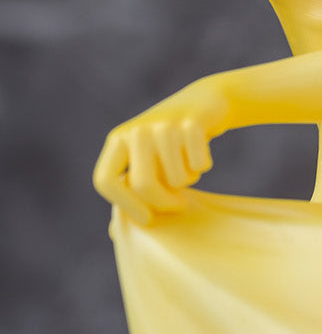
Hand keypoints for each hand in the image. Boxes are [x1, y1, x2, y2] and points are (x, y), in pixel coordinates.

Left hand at [93, 74, 230, 223]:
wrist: (204, 101)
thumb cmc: (170, 143)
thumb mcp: (145, 162)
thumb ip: (129, 194)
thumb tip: (115, 232)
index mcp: (117, 140)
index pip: (105, 181)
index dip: (124, 205)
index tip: (147, 219)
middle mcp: (137, 130)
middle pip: (143, 185)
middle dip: (166, 203)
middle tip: (180, 205)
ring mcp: (164, 124)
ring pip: (176, 178)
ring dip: (188, 180)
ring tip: (189, 167)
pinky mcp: (192, 123)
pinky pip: (199, 164)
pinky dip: (204, 166)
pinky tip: (201, 153)